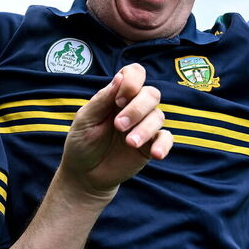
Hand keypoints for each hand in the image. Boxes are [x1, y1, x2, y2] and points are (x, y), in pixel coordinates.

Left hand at [60, 63, 171, 197]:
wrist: (84, 175)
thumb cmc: (81, 143)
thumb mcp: (85, 120)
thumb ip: (102, 100)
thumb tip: (120, 77)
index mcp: (117, 96)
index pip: (135, 74)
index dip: (132, 81)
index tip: (118, 100)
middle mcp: (134, 107)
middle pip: (151, 94)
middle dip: (136, 108)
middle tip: (118, 125)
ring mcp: (144, 126)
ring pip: (158, 116)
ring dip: (145, 128)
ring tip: (129, 143)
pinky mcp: (150, 146)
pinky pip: (166, 139)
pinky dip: (163, 144)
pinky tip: (154, 154)